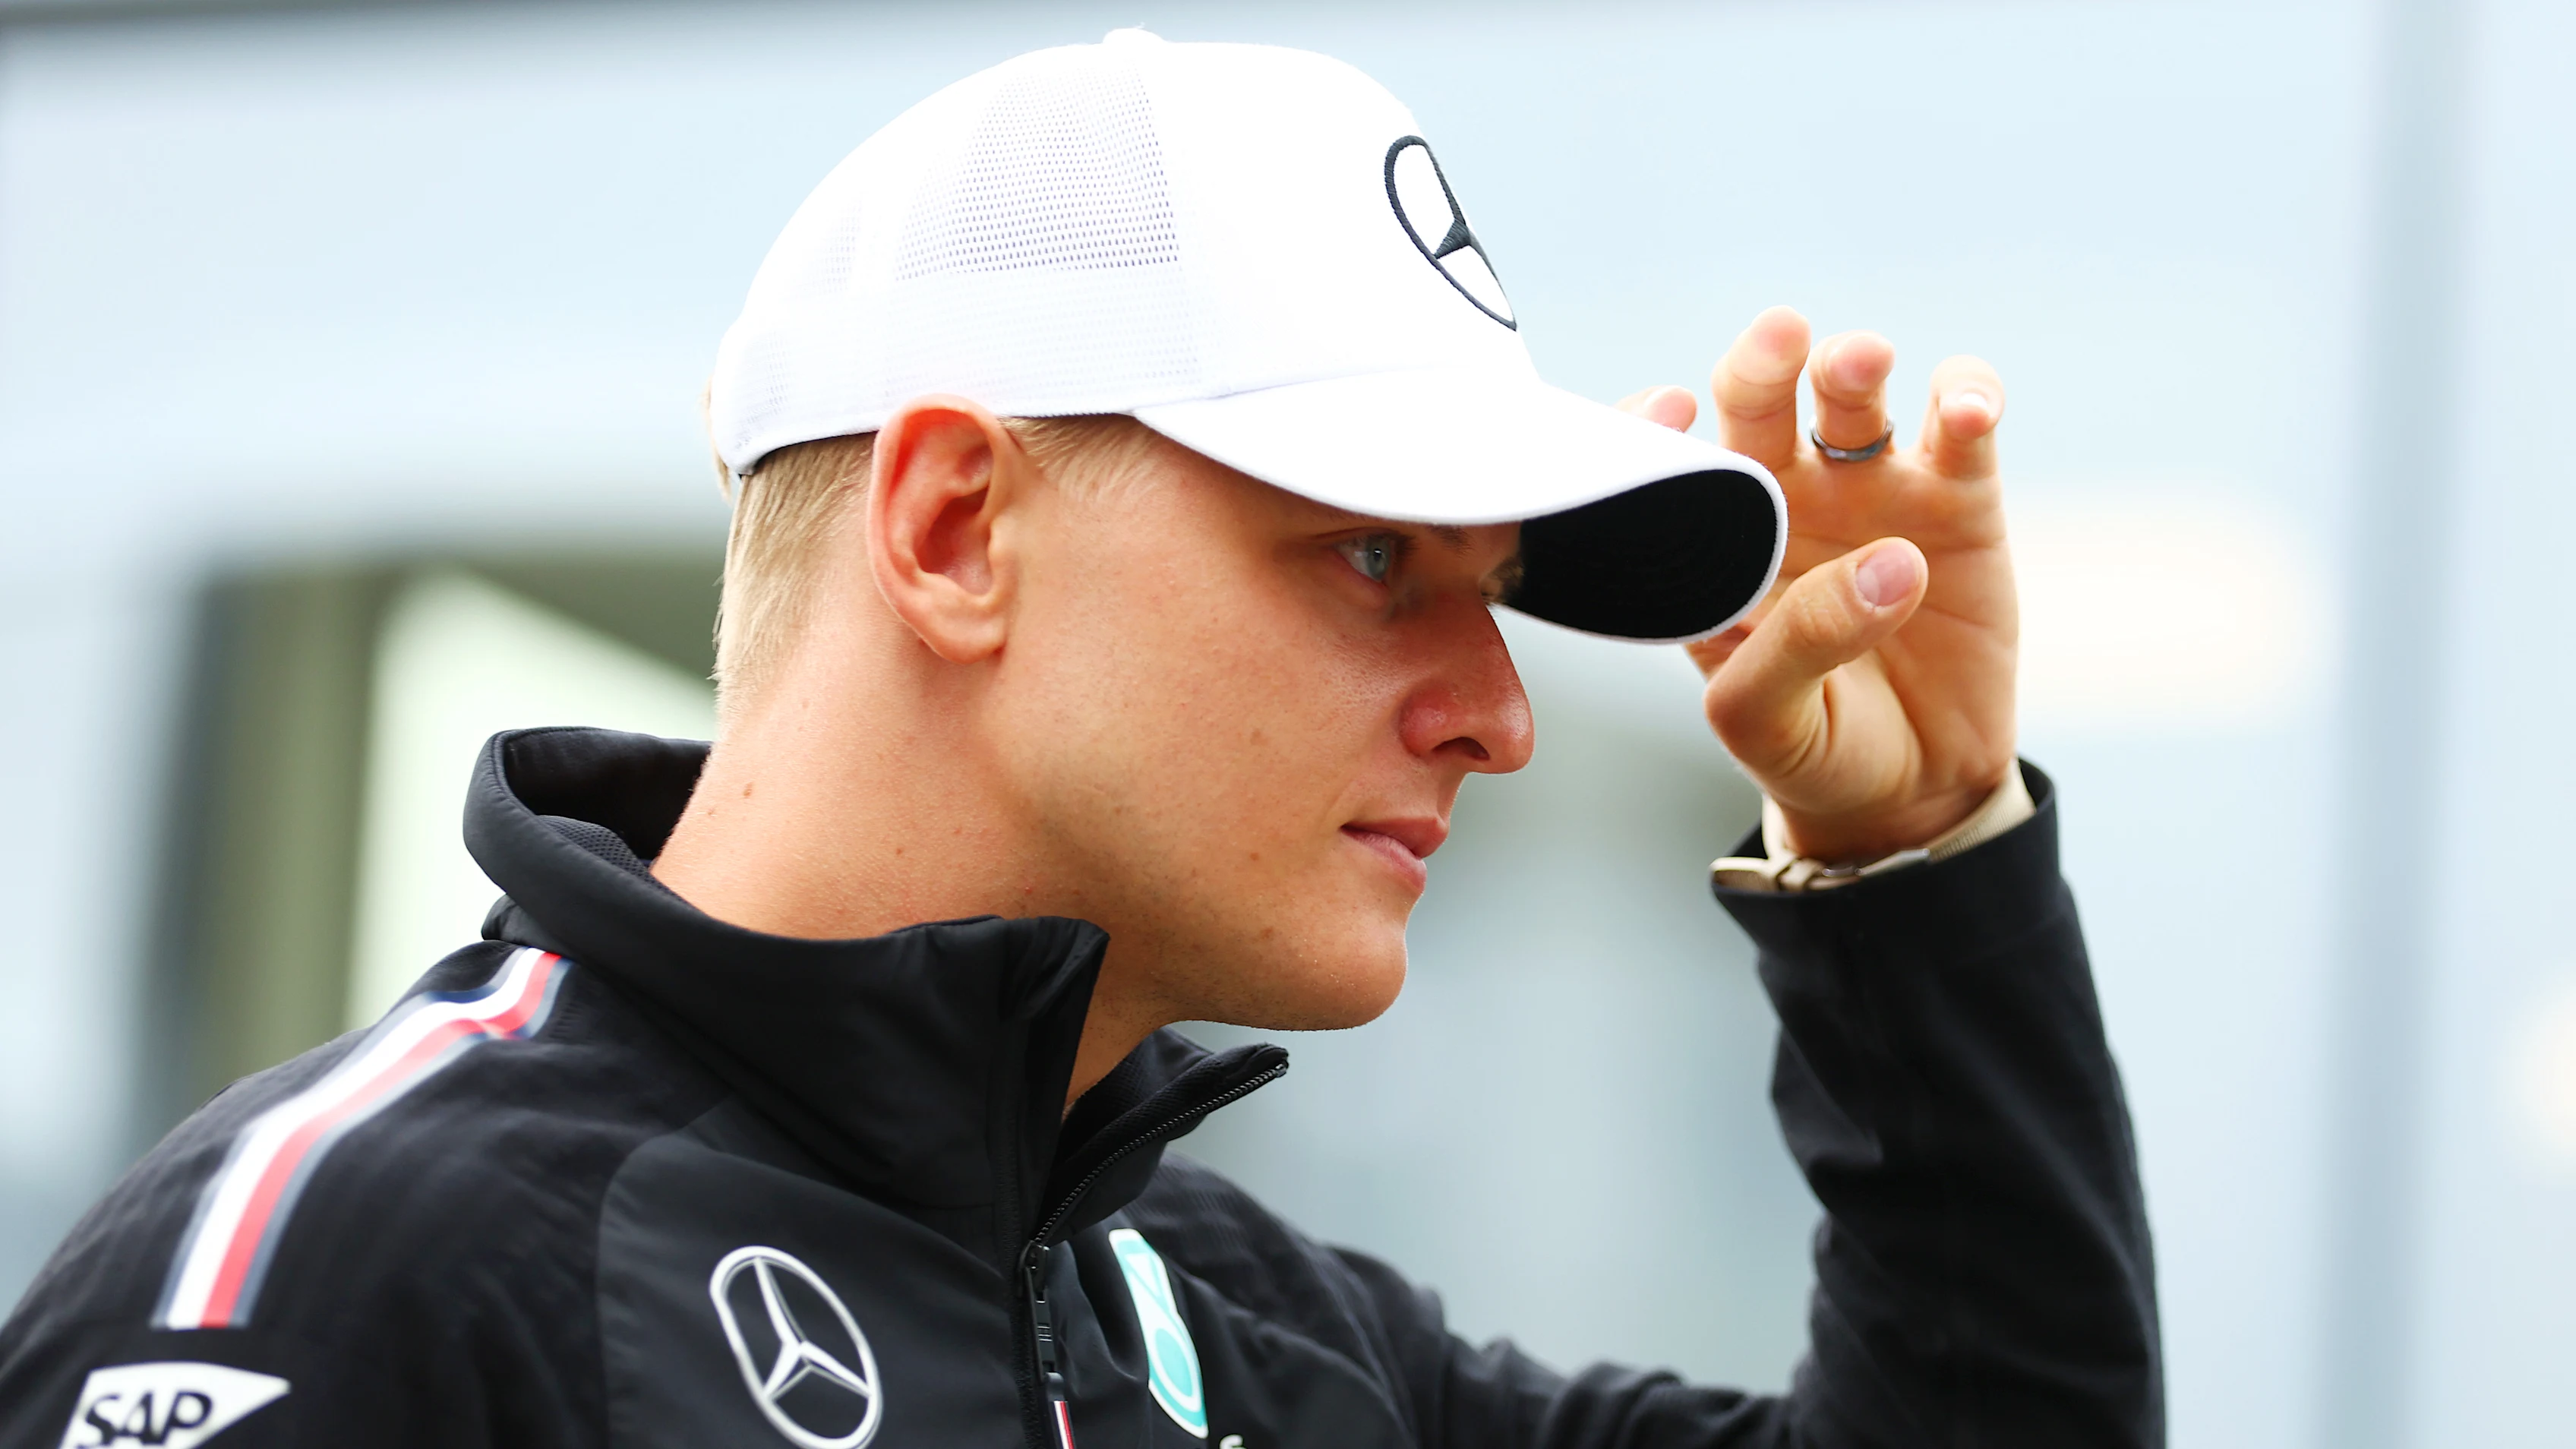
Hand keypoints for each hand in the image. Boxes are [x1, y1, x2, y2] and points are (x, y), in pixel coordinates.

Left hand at [1619, 306, 2016, 862]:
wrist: (1909, 787)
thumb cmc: (1809, 746)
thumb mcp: (1766, 719)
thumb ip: (1798, 644)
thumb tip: (1886, 564)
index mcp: (1710, 542)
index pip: (1666, 462)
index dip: (1655, 423)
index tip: (1669, 407)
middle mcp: (1782, 499)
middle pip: (1759, 402)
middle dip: (1762, 362)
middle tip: (1779, 335)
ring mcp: (1870, 490)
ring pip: (1853, 396)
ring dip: (1853, 363)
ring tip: (1861, 363)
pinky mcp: (1957, 498)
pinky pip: (1961, 425)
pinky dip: (1967, 398)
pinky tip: (1968, 410)